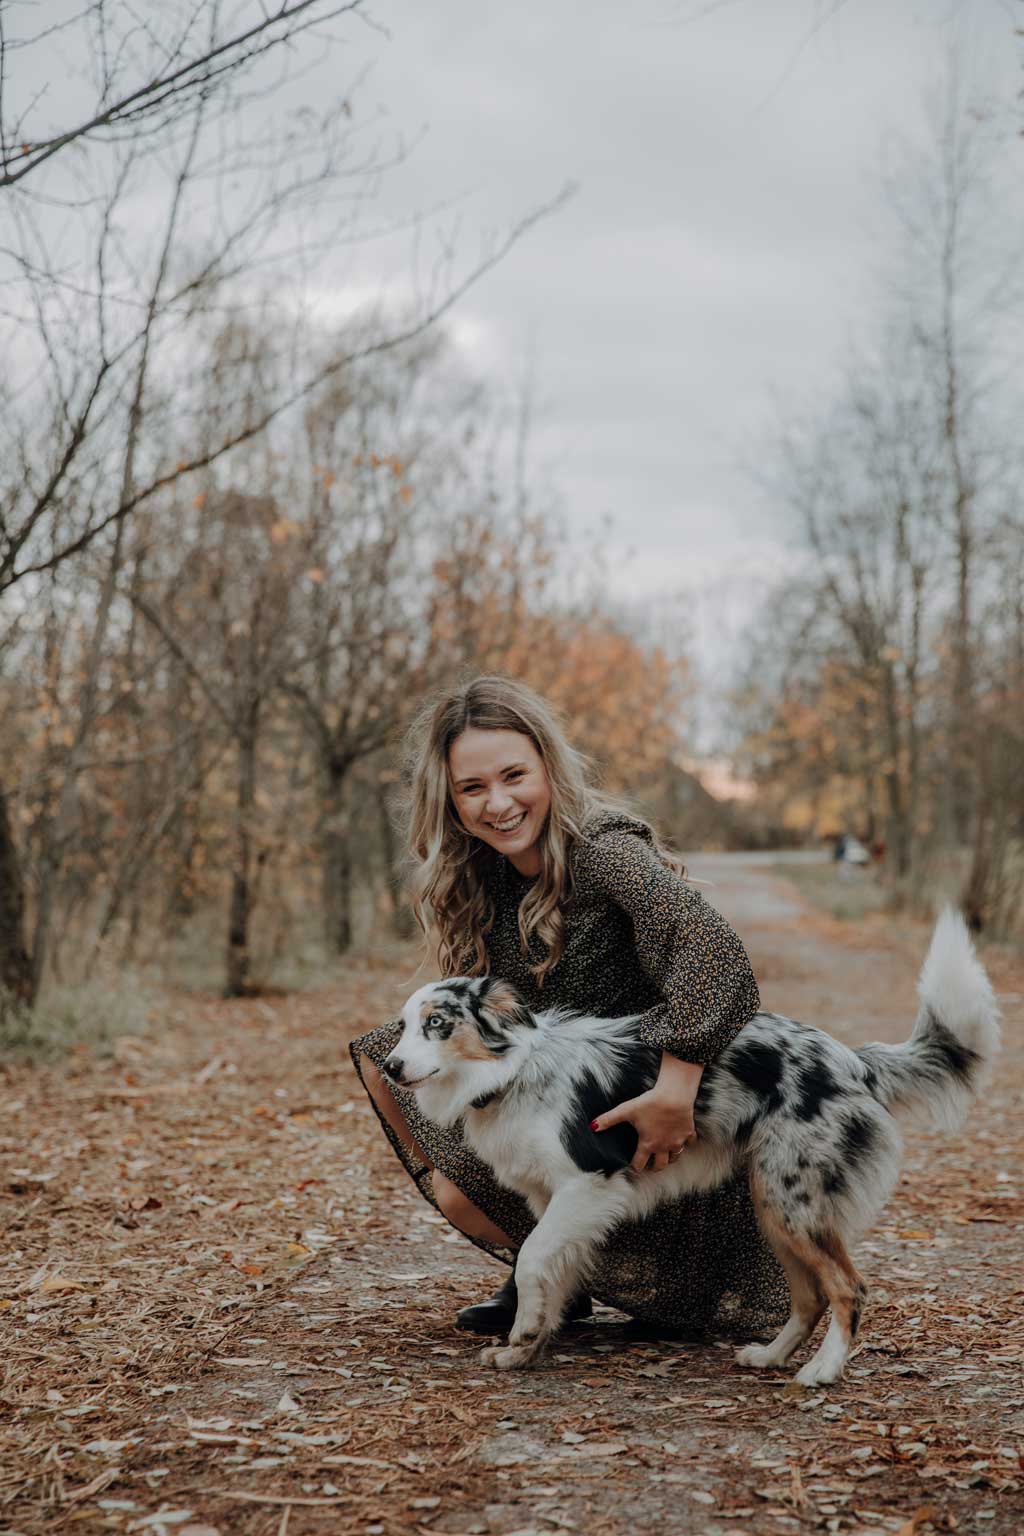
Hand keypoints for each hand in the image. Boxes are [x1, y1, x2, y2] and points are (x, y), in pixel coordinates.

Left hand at [591, 1054, 701, 1173]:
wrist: (674, 1095)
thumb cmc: (650, 1103)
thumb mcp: (626, 1110)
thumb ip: (608, 1119)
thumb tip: (592, 1126)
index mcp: (648, 1144)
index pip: (639, 1164)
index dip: (635, 1167)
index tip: (633, 1167)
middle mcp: (663, 1146)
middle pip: (660, 1165)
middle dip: (654, 1168)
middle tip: (649, 1166)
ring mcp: (677, 1141)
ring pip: (675, 1157)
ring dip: (670, 1158)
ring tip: (664, 1156)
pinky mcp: (688, 1132)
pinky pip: (689, 1143)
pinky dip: (686, 1143)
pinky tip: (681, 1139)